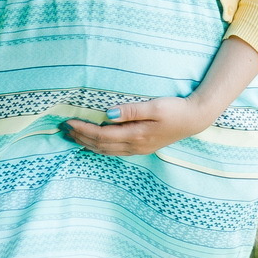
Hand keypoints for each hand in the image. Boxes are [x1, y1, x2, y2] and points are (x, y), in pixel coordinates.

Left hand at [60, 97, 212, 155]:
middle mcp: (135, 146)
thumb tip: (108, 114)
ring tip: (72, 137)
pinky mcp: (142, 146)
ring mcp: (138, 148)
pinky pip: (114, 150)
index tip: (68, 122)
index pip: (102, 136)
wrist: (195, 119)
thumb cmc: (176, 109)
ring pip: (106, 151)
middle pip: (101, 145)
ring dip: (87, 143)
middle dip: (80, 137)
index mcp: (136, 136)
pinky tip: (94, 144)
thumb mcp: (155, 106)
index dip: (83, 130)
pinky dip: (100, 147)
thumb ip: (131, 110)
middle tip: (62, 130)